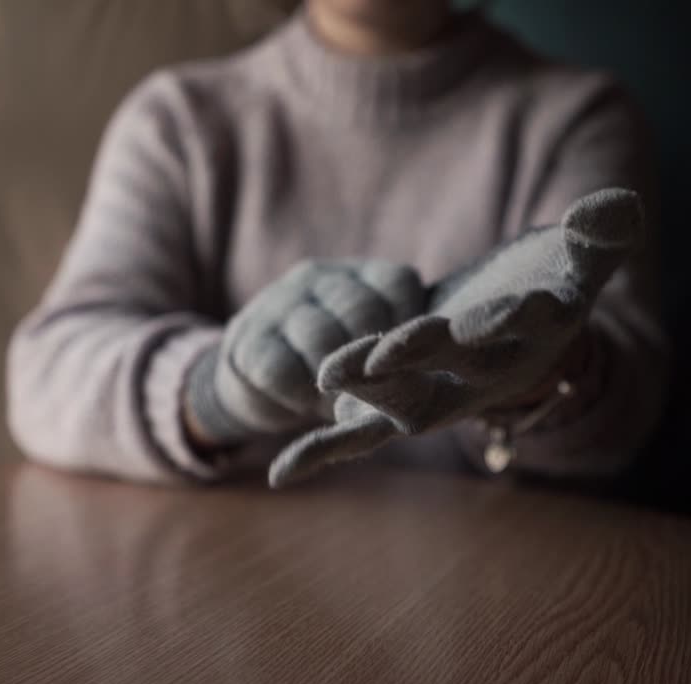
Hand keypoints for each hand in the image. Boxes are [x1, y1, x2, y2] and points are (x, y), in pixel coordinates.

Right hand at [183, 259, 424, 447]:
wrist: (261, 376)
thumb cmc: (343, 369)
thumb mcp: (379, 355)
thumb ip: (408, 354)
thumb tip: (444, 369)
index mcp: (365, 275)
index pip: (398, 284)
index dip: (408, 331)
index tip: (409, 367)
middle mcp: (322, 277)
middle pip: (360, 309)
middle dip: (370, 361)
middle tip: (371, 394)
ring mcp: (281, 301)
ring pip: (319, 337)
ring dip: (333, 382)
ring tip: (336, 402)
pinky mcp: (246, 336)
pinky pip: (278, 368)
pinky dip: (295, 394)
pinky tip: (299, 402)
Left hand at [268, 188, 644, 486]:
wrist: (517, 329)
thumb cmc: (554, 282)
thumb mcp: (582, 259)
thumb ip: (600, 238)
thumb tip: (615, 208)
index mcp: (531, 335)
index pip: (518, 326)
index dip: (501, 322)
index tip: (482, 317)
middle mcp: (484, 374)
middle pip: (451, 371)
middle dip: (414, 362)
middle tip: (378, 356)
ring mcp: (440, 389)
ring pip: (399, 402)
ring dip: (365, 393)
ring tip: (325, 376)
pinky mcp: (400, 392)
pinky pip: (361, 428)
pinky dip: (325, 448)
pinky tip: (282, 471)